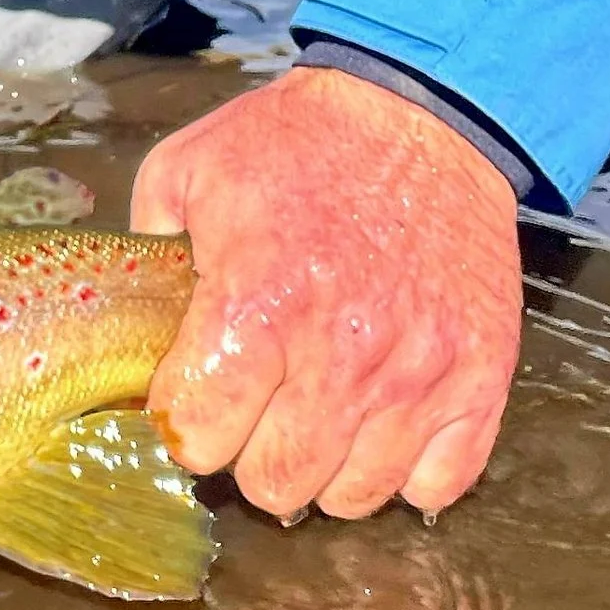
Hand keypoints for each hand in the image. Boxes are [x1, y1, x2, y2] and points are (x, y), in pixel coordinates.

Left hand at [133, 65, 522, 521]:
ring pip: (352, 496)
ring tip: (316, 412)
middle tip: (254, 406)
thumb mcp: (189, 171)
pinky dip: (405, 469)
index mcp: (259, 303)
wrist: (422, 113)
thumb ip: (148, 255)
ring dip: (324, 466)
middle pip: (274, 483)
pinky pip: (437, 485)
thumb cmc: (297, 144)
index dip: (184, 421)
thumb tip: (129, 331)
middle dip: (248, 452)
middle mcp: (341, 353)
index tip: (192, 395)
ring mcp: (419, 373)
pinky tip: (381, 422)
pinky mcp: (480, 379)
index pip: (197, 436)